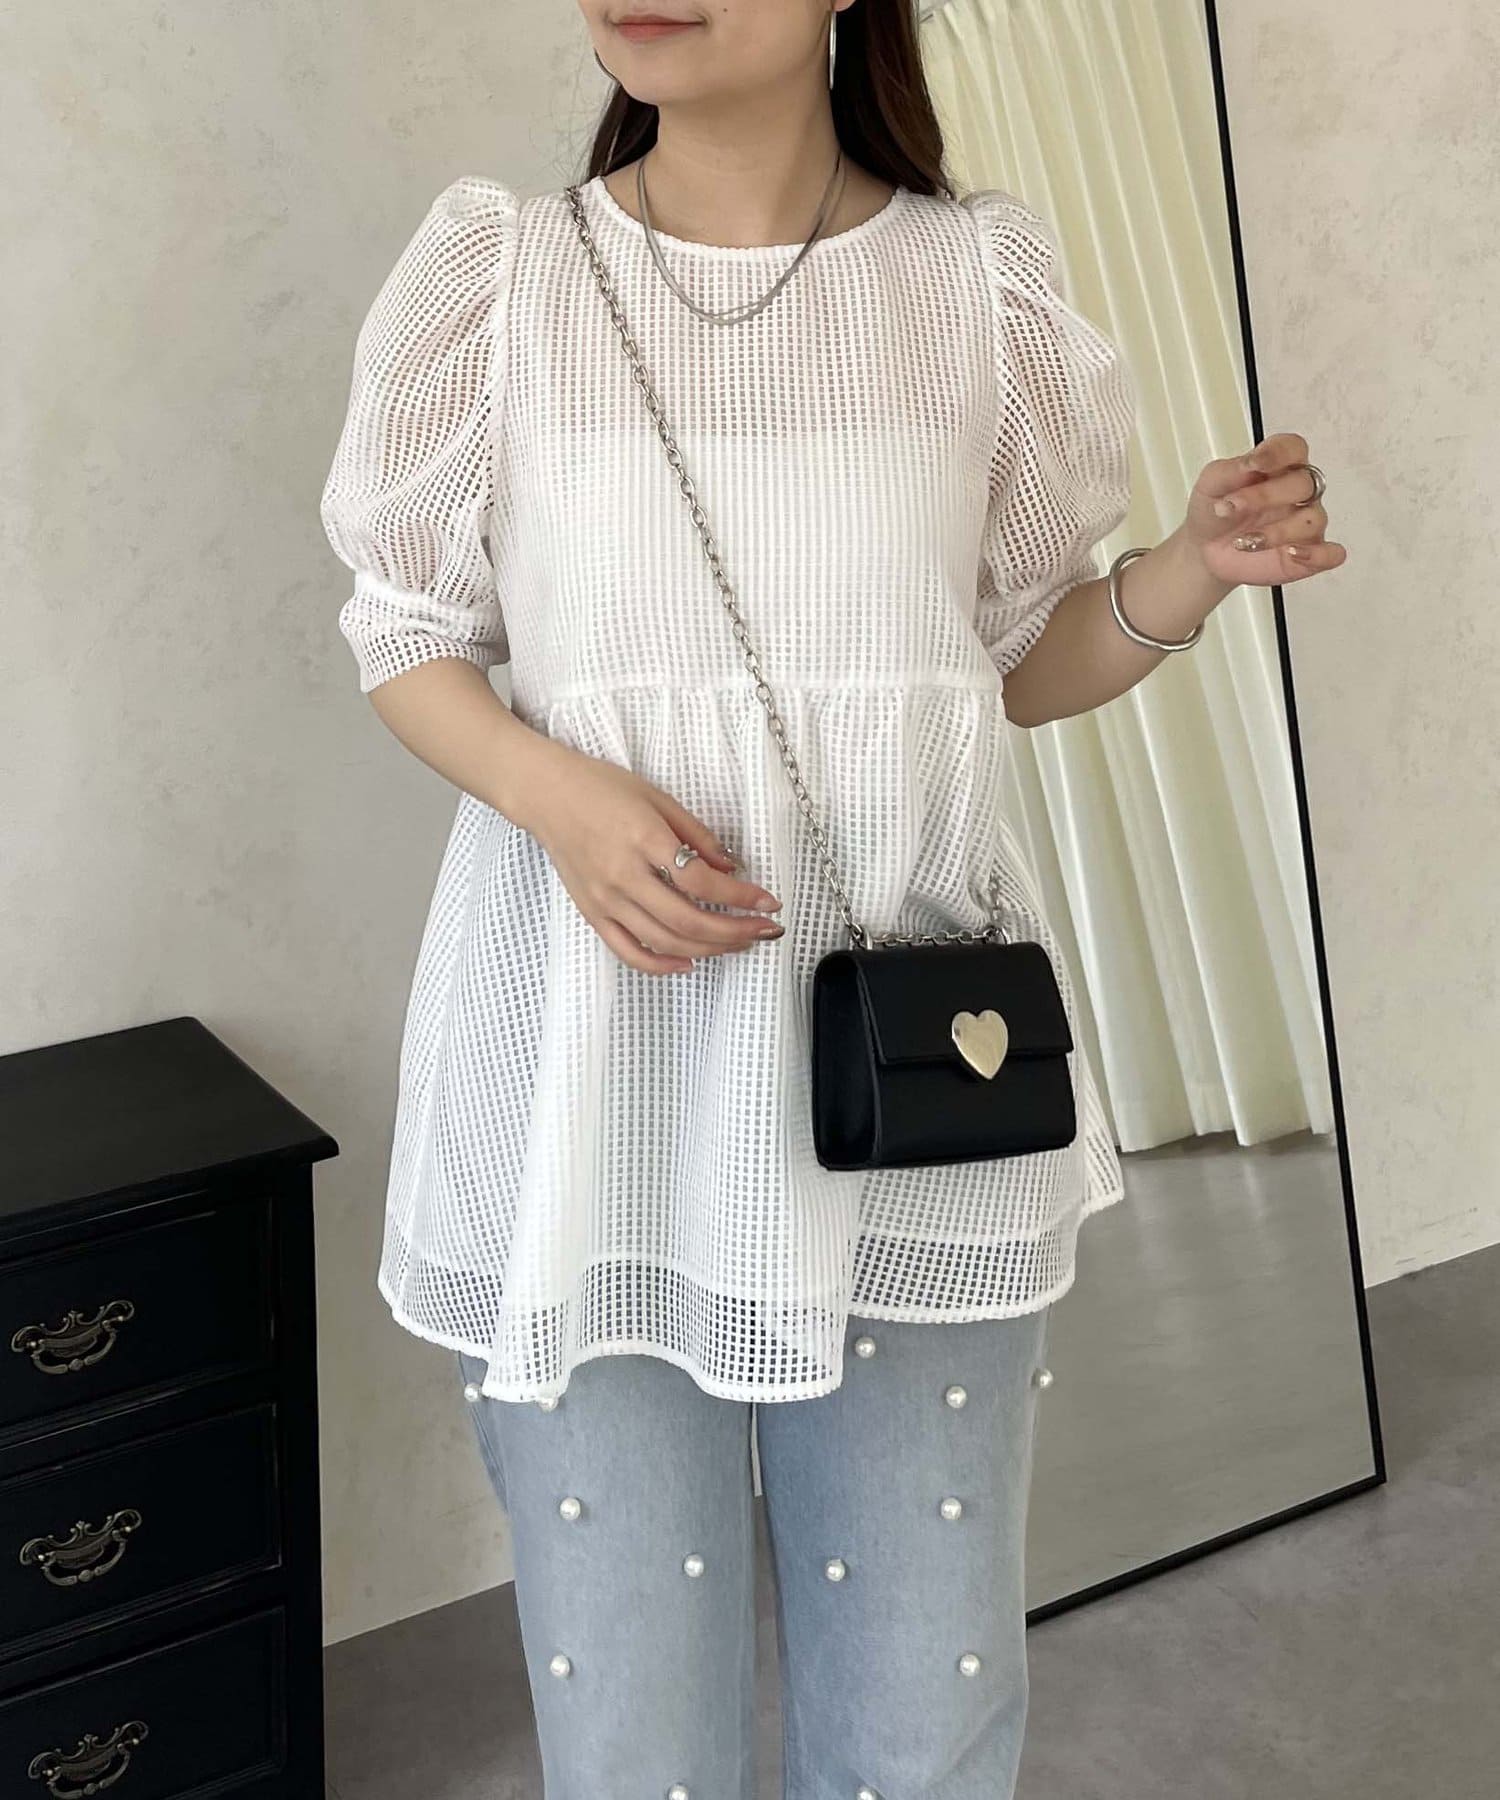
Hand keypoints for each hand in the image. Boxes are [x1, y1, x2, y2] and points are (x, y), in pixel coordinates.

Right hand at [519, 740, 784, 975]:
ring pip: (665, 942)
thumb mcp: (659, 799)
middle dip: (734, 932)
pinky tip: (689, 963)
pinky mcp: (592, 913)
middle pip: (688, 921)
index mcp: (645, 840)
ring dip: (709, 949)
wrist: (546, 795)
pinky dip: (661, 965)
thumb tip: (731, 869)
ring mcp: (606, 900)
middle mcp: (624, 876)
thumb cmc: (602, 788)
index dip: (741, 897)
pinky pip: (628, 951)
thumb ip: (697, 836)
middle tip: (764, 930)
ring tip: (738, 943)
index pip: (702, 883)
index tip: (768, 902)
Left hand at [1185, 430, 1347, 591]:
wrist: (1203, 549)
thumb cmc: (1214, 511)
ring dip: (1278, 531)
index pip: (1294, 449)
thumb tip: (1250, 462)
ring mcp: (1305, 523)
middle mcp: (1298, 493)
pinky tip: (1291, 553)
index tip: (1253, 465)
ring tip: (1244, 542)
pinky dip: (1317, 555)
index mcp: (1279, 467)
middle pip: (1303, 484)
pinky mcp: (1307, 554)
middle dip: (1266, 496)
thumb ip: (1229, 471)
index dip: (1278, 453)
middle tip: (1232, 508)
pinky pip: (1332, 554)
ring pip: (1313, 519)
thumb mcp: (1211, 484)